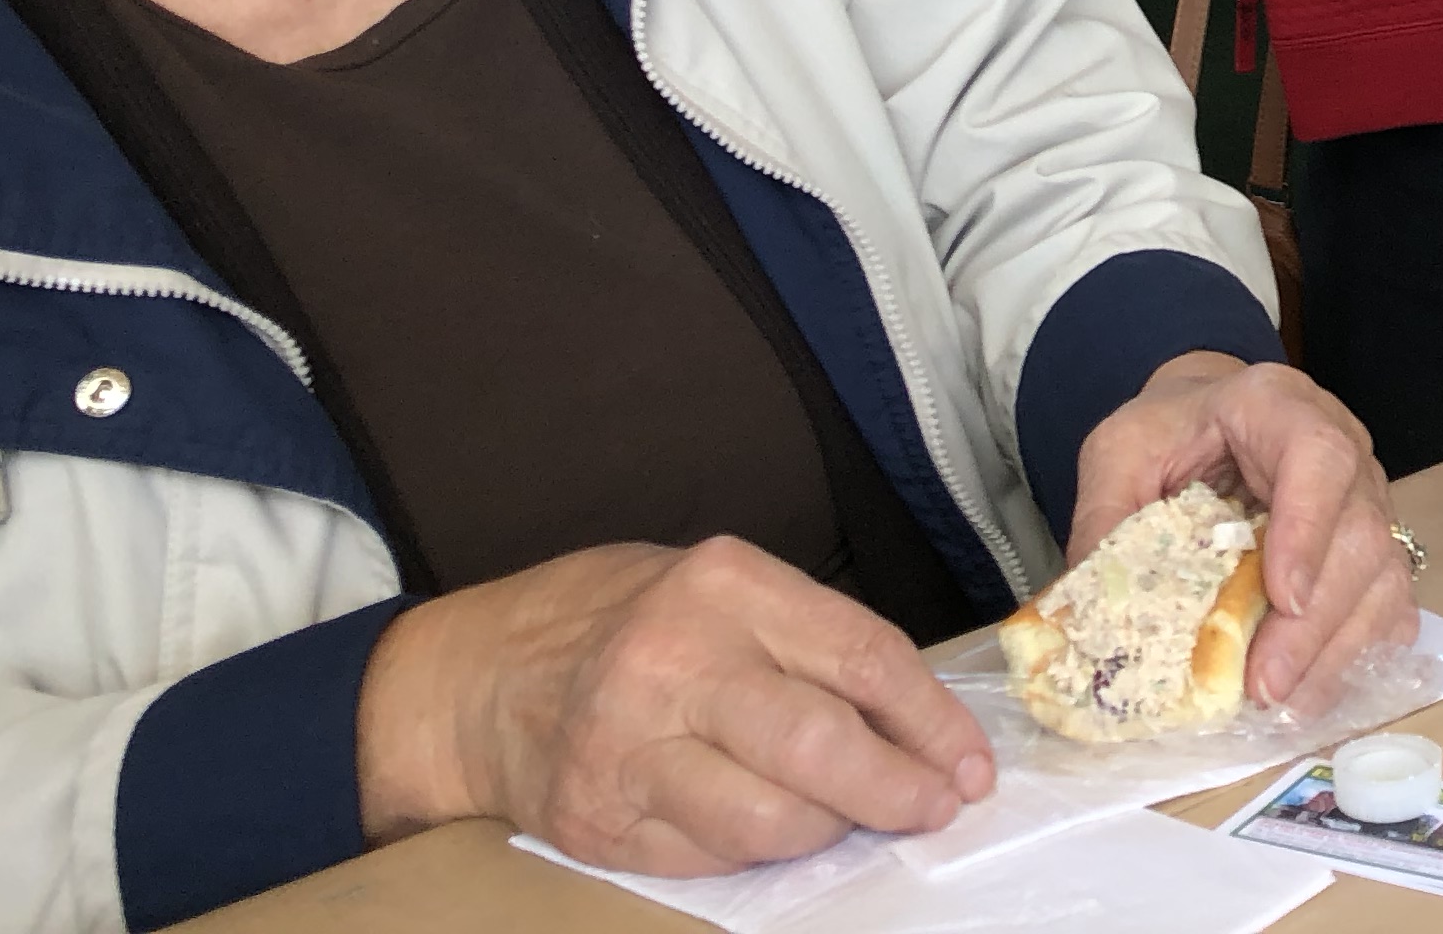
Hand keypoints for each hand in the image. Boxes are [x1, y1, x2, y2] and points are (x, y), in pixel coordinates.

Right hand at [356, 536, 990, 873]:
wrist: (474, 677)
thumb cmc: (618, 620)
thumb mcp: (715, 587)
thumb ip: (804, 639)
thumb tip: (914, 720)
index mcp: (723, 584)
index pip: (862, 656)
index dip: (932, 720)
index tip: (968, 762)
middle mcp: (675, 662)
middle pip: (821, 746)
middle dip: (898, 790)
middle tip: (934, 808)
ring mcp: (630, 747)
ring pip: (771, 819)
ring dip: (830, 830)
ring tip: (845, 816)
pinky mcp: (600, 821)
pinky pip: (713, 858)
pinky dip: (758, 852)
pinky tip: (769, 828)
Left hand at [1071, 352, 1414, 707]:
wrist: (1208, 417)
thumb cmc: (1169, 432)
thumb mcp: (1119, 453)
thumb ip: (1107, 519)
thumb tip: (1096, 619)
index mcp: (1278, 406)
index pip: (1319, 457)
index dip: (1308, 529)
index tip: (1281, 597)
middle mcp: (1344, 447)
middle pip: (1360, 533)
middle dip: (1314, 622)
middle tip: (1265, 687)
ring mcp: (1369, 499)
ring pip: (1383, 576)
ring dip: (1337, 650)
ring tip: (1282, 706)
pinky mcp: (1373, 547)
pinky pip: (1390, 604)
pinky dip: (1356, 654)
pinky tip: (1311, 694)